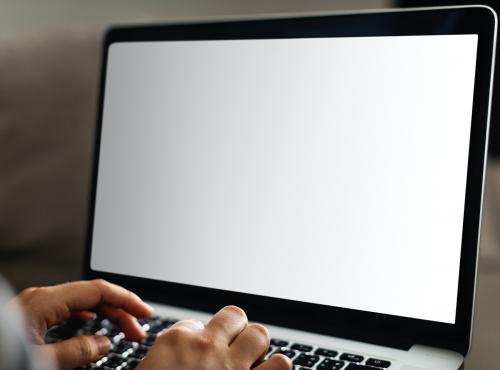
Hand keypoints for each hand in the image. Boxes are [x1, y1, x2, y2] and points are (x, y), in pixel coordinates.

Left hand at [14, 279, 152, 369]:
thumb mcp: (40, 363)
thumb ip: (76, 352)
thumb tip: (103, 344)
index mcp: (46, 301)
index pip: (98, 290)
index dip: (126, 299)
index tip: (145, 312)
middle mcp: (43, 297)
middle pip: (93, 294)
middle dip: (120, 310)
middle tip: (137, 330)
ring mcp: (37, 305)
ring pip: (82, 302)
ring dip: (105, 314)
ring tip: (122, 330)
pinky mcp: (32, 315)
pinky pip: (69, 310)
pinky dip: (88, 317)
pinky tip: (93, 326)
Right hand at [137, 305, 291, 369]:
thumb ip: (164, 363)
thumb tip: (179, 361)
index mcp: (176, 342)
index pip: (195, 324)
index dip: (198, 339)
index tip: (196, 355)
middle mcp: (207, 347)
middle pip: (233, 316)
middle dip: (234, 331)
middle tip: (230, 350)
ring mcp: (232, 366)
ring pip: (259, 333)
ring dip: (257, 347)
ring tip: (251, 361)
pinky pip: (280, 365)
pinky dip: (276, 368)